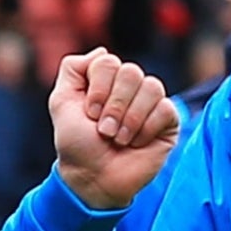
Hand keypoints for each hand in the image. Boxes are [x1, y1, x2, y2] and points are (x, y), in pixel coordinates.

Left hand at [51, 48, 179, 210]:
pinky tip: (136, 144)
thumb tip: (102, 51)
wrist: (94, 179)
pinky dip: (146, 129)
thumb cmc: (78, 145)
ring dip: (130, 118)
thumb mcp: (61, 103)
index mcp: (106, 80)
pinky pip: (165, 109)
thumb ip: (73, 69)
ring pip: (151, 86)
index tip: (89, 114)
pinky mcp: (168, 122)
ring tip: (119, 139)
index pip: (109, 62)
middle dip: (114, 106)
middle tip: (104, 131)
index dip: (98, 89)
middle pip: (130, 72)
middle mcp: (130, 88)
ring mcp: (150, 104)